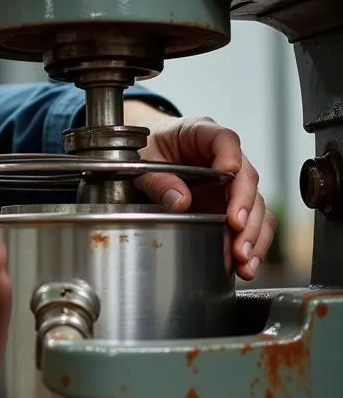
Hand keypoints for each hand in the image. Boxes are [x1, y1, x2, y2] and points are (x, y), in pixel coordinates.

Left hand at [126, 102, 274, 280]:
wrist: (146, 154)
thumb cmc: (145, 150)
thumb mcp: (142, 160)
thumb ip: (158, 179)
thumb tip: (180, 201)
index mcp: (200, 133)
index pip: (224, 139)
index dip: (229, 155)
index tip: (229, 172)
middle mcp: (224, 157)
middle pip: (247, 178)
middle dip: (246, 207)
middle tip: (237, 229)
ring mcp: (230, 183)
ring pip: (256, 205)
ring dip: (253, 233)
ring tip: (243, 259)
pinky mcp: (230, 205)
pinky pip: (250, 223)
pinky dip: (251, 244)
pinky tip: (245, 264)